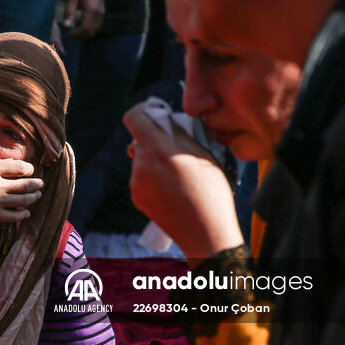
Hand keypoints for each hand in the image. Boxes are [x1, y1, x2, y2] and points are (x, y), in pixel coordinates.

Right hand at [0, 159, 43, 225]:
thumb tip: (12, 163)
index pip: (21, 167)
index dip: (29, 169)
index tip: (30, 170)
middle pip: (26, 184)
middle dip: (37, 184)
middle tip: (40, 184)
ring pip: (24, 200)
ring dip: (33, 198)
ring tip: (36, 196)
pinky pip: (16, 216)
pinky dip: (23, 214)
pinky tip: (25, 212)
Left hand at [63, 0, 104, 38]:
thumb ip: (69, 11)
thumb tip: (66, 26)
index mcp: (91, 9)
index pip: (85, 28)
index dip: (77, 34)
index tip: (68, 34)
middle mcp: (99, 13)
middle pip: (91, 31)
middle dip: (80, 36)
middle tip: (71, 35)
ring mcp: (102, 13)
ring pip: (95, 30)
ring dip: (85, 34)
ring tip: (75, 32)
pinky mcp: (102, 12)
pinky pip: (97, 26)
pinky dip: (90, 29)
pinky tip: (81, 27)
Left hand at [123, 104, 243, 261]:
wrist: (204, 233)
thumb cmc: (210, 192)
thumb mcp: (202, 154)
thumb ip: (179, 132)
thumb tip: (166, 119)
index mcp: (158, 149)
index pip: (134, 117)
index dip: (144, 111)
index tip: (157, 114)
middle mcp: (141, 165)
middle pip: (139, 139)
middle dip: (155, 139)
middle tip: (177, 149)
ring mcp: (136, 183)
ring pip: (140, 159)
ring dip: (154, 159)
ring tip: (178, 175)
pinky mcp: (136, 197)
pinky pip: (140, 177)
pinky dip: (152, 176)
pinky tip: (172, 188)